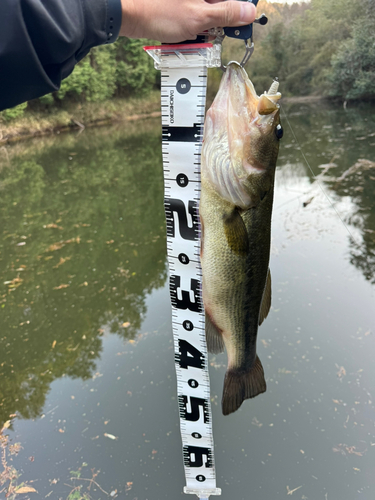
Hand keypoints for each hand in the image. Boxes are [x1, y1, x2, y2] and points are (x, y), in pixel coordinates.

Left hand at [120, 0, 256, 41]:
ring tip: (193, 31)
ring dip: (207, 23)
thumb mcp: (199, 18)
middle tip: (212, 31)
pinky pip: (195, 11)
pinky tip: (185, 29)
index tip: (243, 21)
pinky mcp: (179, 4)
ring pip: (208, 8)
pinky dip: (194, 22)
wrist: (128, 13)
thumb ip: (226, 14)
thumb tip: (249, 12)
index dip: (241, 8)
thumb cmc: (160, 13)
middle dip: (221, 18)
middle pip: (221, 2)